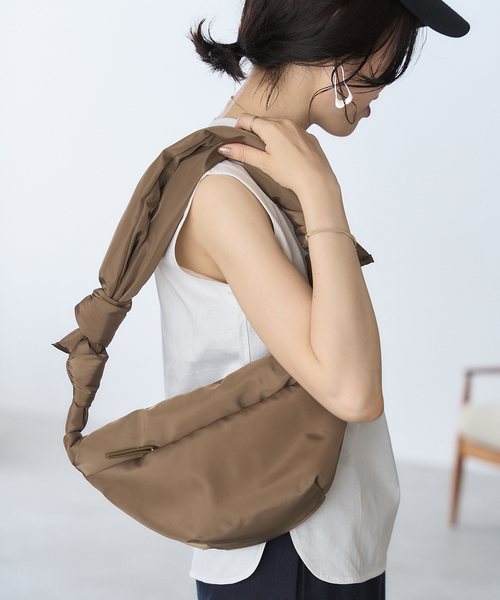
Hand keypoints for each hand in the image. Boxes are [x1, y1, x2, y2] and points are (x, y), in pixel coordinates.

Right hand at [218, 114, 339, 198]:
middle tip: (253, 150)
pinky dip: (286, 140)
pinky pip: (293, 133)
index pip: (246, 119)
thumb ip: (243, 153)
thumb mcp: (263, 163)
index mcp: (271, 127)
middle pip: (262, 121)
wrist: (317, 181)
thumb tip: (224, 147)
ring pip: (279, 126)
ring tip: (271, 154)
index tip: (236, 138)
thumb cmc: (290, 173)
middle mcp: (286, 122)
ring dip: (271, 136)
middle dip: (255, 132)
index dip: (238, 127)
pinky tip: (289, 156)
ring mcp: (300, 128)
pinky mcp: (309, 137)